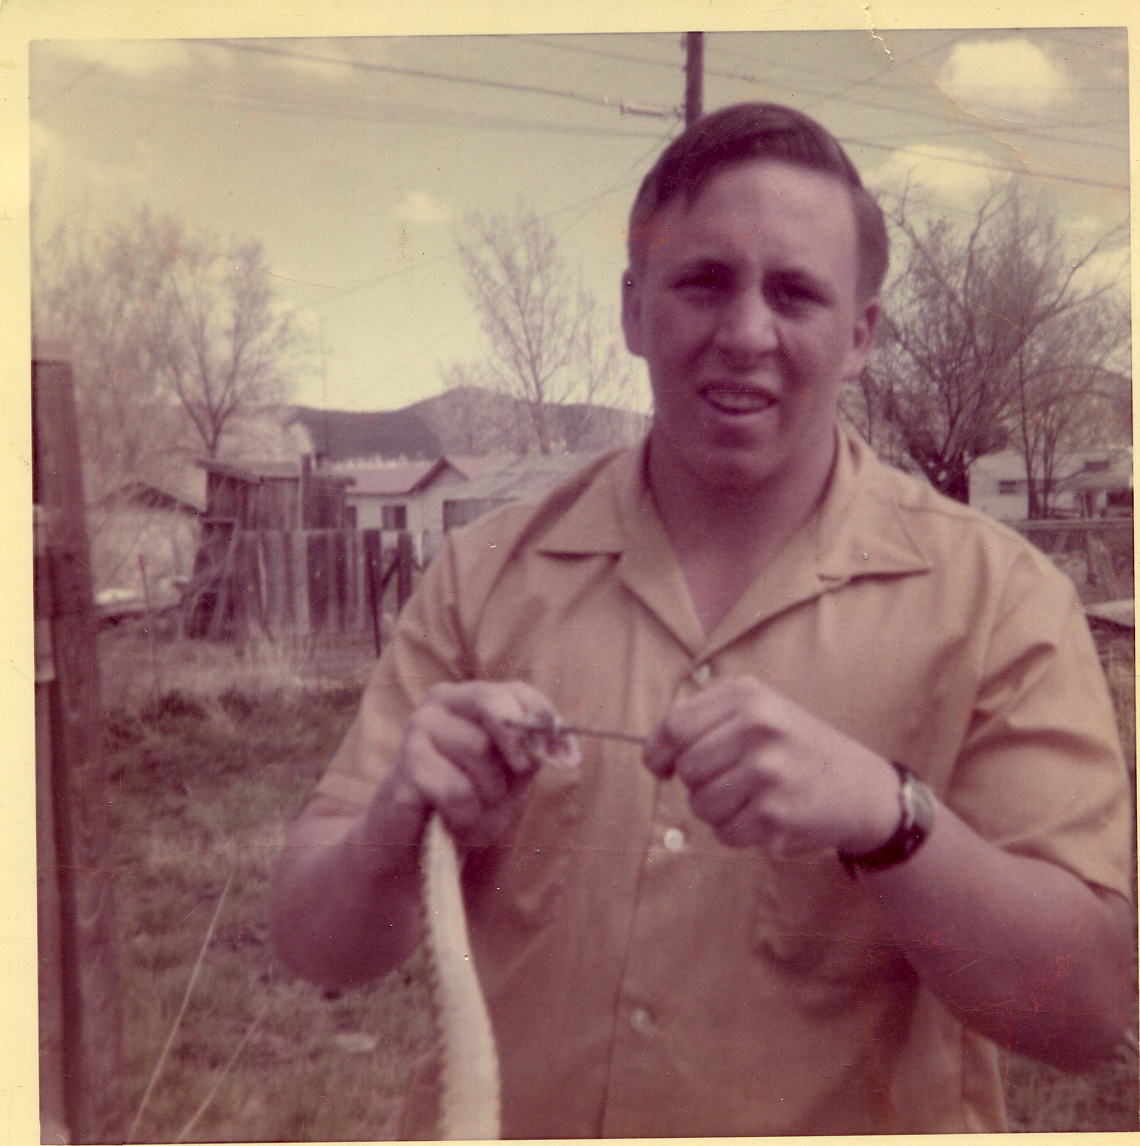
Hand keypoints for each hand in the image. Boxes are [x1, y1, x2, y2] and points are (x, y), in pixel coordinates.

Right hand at [365, 680, 561, 854]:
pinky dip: (466, 815)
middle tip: (520, 773)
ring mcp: (419, 728)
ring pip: (479, 751)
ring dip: (489, 794)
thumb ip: (535, 755)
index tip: (564, 754)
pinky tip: (454, 821)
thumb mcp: (510, 775)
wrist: (412, 837)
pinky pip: (457, 789)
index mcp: (471, 696)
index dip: (544, 721)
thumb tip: (567, 750)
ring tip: (475, 810)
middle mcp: (442, 701)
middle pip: (494, 705)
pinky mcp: (406, 763)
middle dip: (517, 744)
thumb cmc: (465, 798)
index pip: (518, 691)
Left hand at [643, 677, 899, 857]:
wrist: (859, 787)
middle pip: (686, 769)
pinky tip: (765, 817)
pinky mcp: (775, 813)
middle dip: (696, 784)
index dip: (658, 752)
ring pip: (701, 804)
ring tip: (750, 798)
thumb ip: (704, 722)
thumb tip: (652, 753)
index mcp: (747, 697)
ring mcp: (767, 771)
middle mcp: (757, 728)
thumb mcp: (758, 712)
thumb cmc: (793, 748)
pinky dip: (737, 832)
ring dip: (717, 811)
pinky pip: (725, 832)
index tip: (661, 765)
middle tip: (726, 782)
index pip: (674, 727)